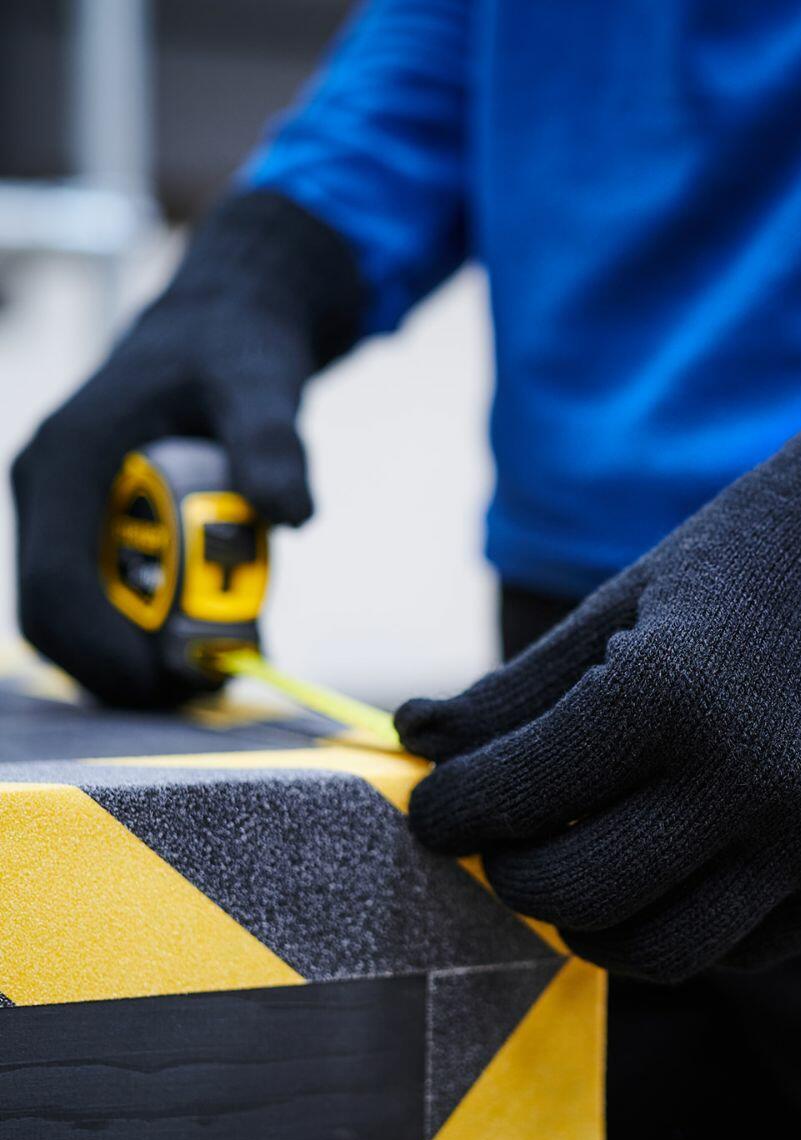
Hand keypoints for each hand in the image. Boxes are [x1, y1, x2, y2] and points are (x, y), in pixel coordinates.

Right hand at [13, 191, 360, 705]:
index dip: (101, 651)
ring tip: (214, 670)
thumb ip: (272, 442)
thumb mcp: (261, 384)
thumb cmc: (235, 349)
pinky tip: (208, 636)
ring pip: (76, 618)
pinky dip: (146, 634)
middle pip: (55, 618)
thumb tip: (290, 514)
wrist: (223, 324)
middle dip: (120, 671)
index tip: (167, 686)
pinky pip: (104, 600)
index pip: (53, 583)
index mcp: (67, 457)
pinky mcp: (91, 524)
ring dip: (134, 660)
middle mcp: (49, 489)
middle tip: (203, 692)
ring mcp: (64, 510)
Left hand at [397, 302, 800, 981]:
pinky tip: (654, 878)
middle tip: (496, 843)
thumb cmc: (735, 569)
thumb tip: (417, 741)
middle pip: (575, 894)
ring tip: (568, 873)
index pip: (516, 794)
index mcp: (669, 693)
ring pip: (657, 951)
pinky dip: (676, 931)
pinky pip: (740, 950)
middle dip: (508, 877)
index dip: (448, 812)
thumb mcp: (615, 610)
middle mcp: (746, 778)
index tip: (431, 810)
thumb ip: (513, 692)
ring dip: (587, 926)